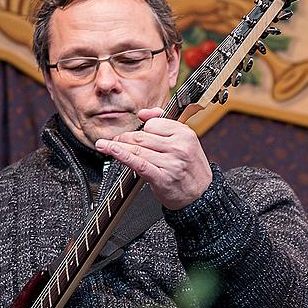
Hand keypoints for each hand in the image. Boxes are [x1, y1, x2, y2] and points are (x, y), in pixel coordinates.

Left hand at [95, 108, 212, 209]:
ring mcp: (171, 163)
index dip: (141, 129)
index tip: (133, 134)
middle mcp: (178, 147)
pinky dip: (122, 156)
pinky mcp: (162, 178)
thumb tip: (143, 113)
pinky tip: (111, 150)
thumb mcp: (185, 140)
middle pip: (142, 137)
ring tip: (105, 145)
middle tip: (115, 140)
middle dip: (124, 138)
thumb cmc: (190, 167)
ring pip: (137, 150)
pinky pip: (138, 163)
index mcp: (184, 133)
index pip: (153, 124)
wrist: (202, 194)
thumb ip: (165, 123)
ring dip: (118, 147)